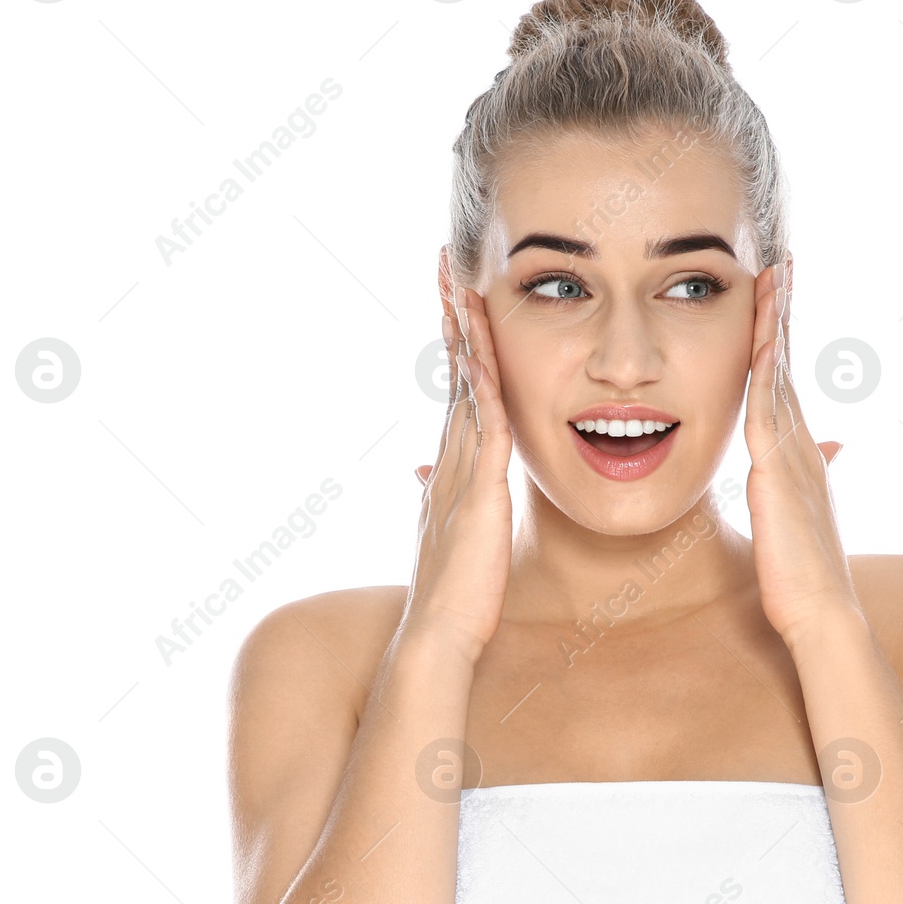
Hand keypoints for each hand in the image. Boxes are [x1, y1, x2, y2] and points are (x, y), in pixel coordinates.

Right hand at [403, 284, 512, 660]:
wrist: (438, 639)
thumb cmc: (453, 597)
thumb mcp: (446, 534)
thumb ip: (438, 496)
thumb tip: (419, 471)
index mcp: (451, 469)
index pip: (456, 391)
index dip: (454, 343)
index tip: (453, 298)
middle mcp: (450, 460)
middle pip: (453, 373)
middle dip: (450, 317)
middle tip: (447, 264)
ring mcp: (460, 472)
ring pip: (465, 388)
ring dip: (462, 335)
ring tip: (459, 281)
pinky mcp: (477, 492)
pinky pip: (483, 427)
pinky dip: (482, 387)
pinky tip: (480, 351)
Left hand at [742, 260, 858, 648]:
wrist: (822, 613)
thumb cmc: (803, 578)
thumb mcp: (799, 521)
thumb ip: (805, 482)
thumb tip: (827, 453)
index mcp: (799, 457)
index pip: (786, 386)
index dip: (780, 342)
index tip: (776, 301)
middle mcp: (801, 446)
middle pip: (787, 367)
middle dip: (782, 316)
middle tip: (780, 267)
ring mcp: (793, 455)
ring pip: (780, 376)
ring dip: (776, 326)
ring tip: (774, 278)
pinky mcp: (777, 471)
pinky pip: (769, 406)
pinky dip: (766, 368)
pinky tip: (761, 336)